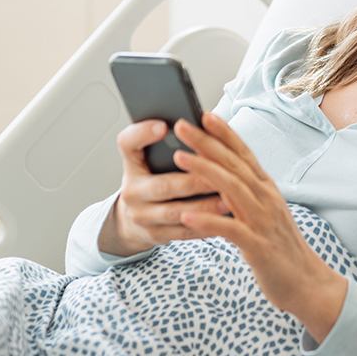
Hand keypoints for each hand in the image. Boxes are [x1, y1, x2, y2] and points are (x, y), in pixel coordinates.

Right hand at [102, 119, 226, 255]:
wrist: (133, 219)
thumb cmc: (152, 179)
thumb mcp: (150, 158)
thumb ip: (169, 141)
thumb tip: (202, 119)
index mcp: (132, 164)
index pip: (128, 143)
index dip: (143, 134)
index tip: (164, 126)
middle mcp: (133, 191)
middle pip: (163, 184)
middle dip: (194, 179)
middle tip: (219, 172)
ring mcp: (143, 216)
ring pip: (176, 212)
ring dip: (205, 206)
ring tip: (228, 197)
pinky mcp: (156, 235)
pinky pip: (184, 232)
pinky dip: (206, 225)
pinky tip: (224, 218)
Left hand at [172, 112, 347, 337]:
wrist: (307, 281)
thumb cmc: (279, 246)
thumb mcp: (264, 213)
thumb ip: (243, 194)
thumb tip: (219, 176)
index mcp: (266, 189)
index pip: (244, 153)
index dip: (225, 133)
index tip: (205, 114)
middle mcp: (266, 198)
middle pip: (234, 164)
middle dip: (207, 142)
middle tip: (182, 124)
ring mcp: (263, 221)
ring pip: (232, 189)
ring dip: (204, 172)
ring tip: (178, 158)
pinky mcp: (258, 246)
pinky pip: (230, 230)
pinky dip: (208, 221)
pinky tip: (186, 217)